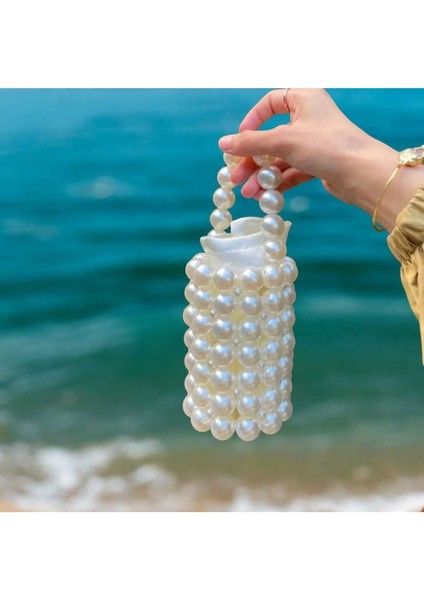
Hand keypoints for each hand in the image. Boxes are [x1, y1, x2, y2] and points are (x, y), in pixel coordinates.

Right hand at [218, 89, 423, 230]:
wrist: (363, 174)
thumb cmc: (326, 146)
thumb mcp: (282, 140)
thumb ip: (251, 142)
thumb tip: (223, 143)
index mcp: (305, 98)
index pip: (271, 101)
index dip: (253, 119)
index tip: (241, 138)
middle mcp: (310, 118)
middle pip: (271, 136)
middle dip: (252, 159)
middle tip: (235, 177)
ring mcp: (314, 142)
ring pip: (280, 157)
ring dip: (263, 175)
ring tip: (248, 193)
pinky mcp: (319, 163)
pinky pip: (291, 171)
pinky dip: (278, 182)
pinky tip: (265, 196)